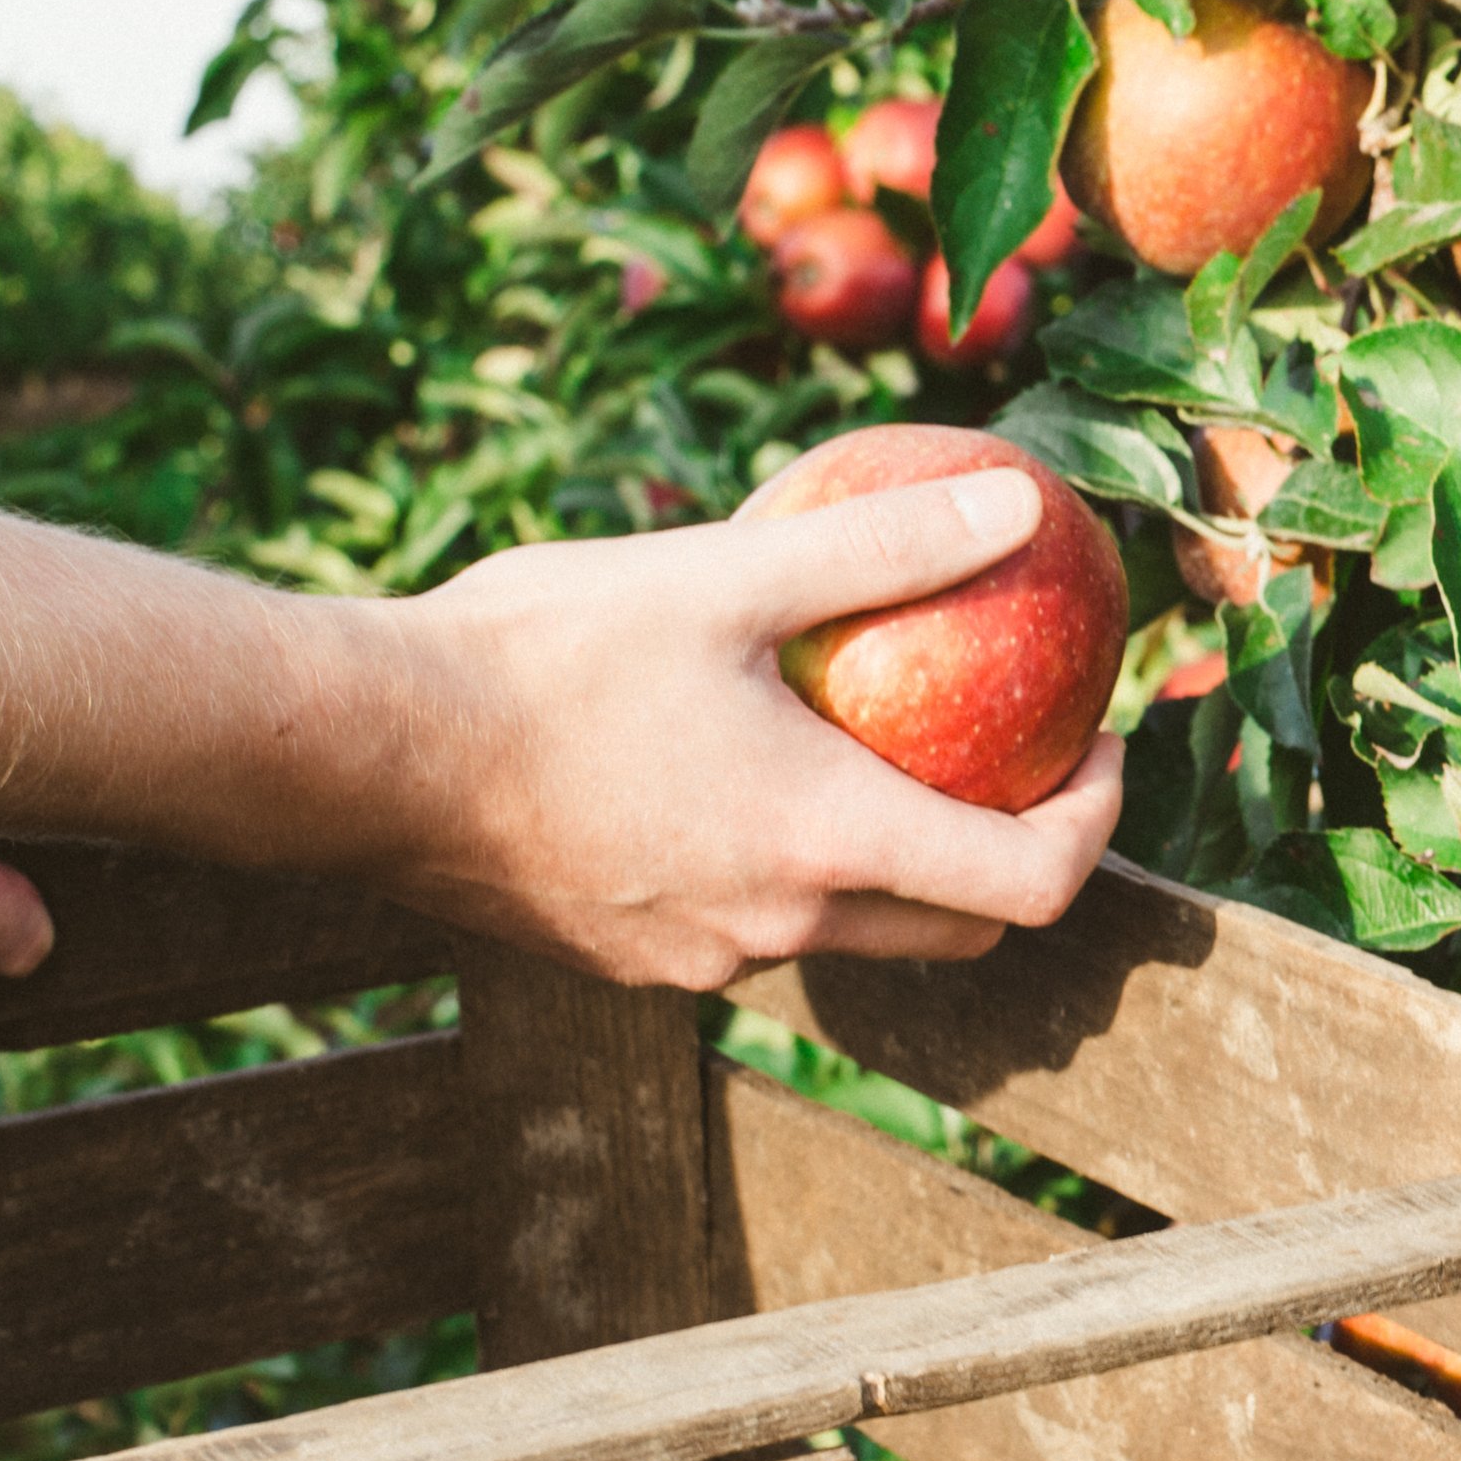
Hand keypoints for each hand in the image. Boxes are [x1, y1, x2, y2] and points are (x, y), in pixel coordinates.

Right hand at [375, 469, 1123, 988]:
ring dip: (899, 856)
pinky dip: (797, 865)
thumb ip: (884, 547)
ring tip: (885, 741)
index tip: (1105, 747)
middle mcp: (779, 927)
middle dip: (1020, 850)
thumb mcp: (725, 574)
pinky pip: (755, 925)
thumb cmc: (537, 654)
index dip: (1099, 823)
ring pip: (854, 928)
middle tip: (1025, 749)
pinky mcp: (629, 958)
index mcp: (827, 843)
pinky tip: (756, 770)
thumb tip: (1017, 502)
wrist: (355, 752)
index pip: (1033, 884)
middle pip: (961, 926)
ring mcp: (699, 958)